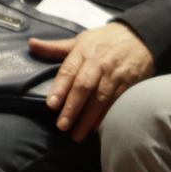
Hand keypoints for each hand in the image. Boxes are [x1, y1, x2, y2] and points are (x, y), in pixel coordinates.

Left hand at [32, 22, 154, 140]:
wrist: (140, 36)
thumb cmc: (104, 40)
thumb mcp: (80, 39)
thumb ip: (56, 48)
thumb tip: (31, 45)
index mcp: (84, 51)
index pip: (69, 70)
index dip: (60, 88)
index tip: (51, 105)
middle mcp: (99, 63)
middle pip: (84, 86)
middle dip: (73, 107)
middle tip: (62, 126)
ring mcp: (115, 74)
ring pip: (100, 98)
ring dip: (89, 118)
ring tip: (77, 135)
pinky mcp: (129, 83)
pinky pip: (116, 102)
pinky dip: (107, 116)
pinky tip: (97, 129)